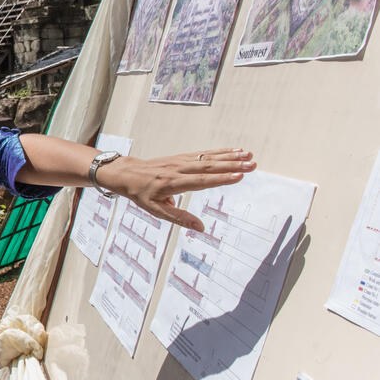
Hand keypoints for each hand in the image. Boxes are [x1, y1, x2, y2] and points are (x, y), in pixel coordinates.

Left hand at [97, 148, 254, 230]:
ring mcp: (180, 161)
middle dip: (232, 165)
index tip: (239, 176)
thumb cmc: (141, 194)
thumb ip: (179, 218)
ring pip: (208, 158)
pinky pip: (203, 154)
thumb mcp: (155, 210)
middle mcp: (178, 170)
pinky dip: (219, 152)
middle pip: (209, 167)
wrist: (127, 173)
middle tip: (252, 164)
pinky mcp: (182, 157)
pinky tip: (234, 151)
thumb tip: (201, 228)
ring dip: (229, 156)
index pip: (201, 181)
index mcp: (172, 184)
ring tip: (248, 155)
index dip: (220, 179)